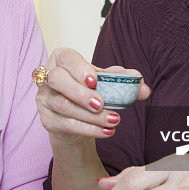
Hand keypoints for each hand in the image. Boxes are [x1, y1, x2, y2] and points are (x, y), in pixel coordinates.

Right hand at [35, 47, 149, 145]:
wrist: (79, 120)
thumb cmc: (92, 93)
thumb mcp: (109, 83)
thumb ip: (126, 82)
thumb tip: (144, 88)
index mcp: (61, 60)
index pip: (66, 58)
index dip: (78, 68)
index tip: (94, 80)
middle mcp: (48, 77)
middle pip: (57, 80)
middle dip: (80, 93)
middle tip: (101, 104)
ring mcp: (44, 99)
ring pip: (63, 105)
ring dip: (90, 115)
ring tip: (113, 120)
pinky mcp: (47, 120)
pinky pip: (65, 124)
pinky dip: (89, 129)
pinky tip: (106, 131)